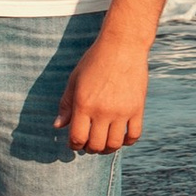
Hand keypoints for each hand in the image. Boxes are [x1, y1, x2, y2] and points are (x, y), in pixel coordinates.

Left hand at [56, 28, 149, 152]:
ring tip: (104, 143)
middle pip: (96, 145)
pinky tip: (121, 137)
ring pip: (114, 144)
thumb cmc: (94, 61)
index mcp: (83, 104)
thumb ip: (66, 104)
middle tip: (90, 144)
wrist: (122, 47)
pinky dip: (127, 142)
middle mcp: (102, 111)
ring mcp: (122, 111)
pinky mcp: (137, 109)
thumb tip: (58, 126)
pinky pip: (134, 135)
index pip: (77, 138)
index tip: (75, 143)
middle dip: (90, 148)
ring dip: (108, 148)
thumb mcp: (74, 81)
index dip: (74, 145)